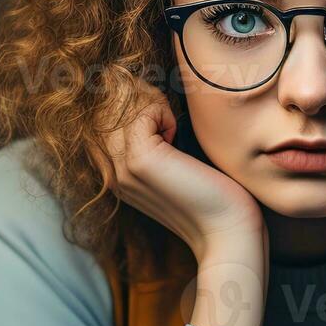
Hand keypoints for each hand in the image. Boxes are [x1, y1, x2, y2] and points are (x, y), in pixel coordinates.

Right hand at [89, 75, 267, 325]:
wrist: (228, 230)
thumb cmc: (212, 194)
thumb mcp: (174, 162)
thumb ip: (154, 138)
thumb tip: (148, 98)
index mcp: (114, 173)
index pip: (98, 117)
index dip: (125, 101)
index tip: (158, 111)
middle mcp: (110, 172)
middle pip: (104, 106)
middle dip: (135, 96)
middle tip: (167, 114)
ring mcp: (121, 168)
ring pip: (119, 104)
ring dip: (149, 102)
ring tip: (172, 124)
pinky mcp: (140, 161)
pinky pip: (140, 111)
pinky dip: (160, 110)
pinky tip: (175, 134)